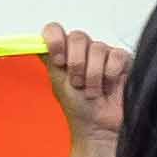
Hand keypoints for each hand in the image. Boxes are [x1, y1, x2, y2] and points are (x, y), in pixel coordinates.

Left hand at [44, 22, 132, 141]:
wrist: (98, 126)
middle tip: (77, 83)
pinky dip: (109, 75)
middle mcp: (83, 50)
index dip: (55, 40)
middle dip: (76, 64)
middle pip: (77, 36)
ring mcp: (103, 53)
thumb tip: (35, 44)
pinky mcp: (122, 59)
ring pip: (97, 48)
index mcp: (64, 54)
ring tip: (93, 91)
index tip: (58, 60)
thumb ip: (50, 60)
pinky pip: (116, 56)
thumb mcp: (58, 83)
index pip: (55, 30)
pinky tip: (108, 87)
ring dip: (92, 75)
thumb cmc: (79, 108)